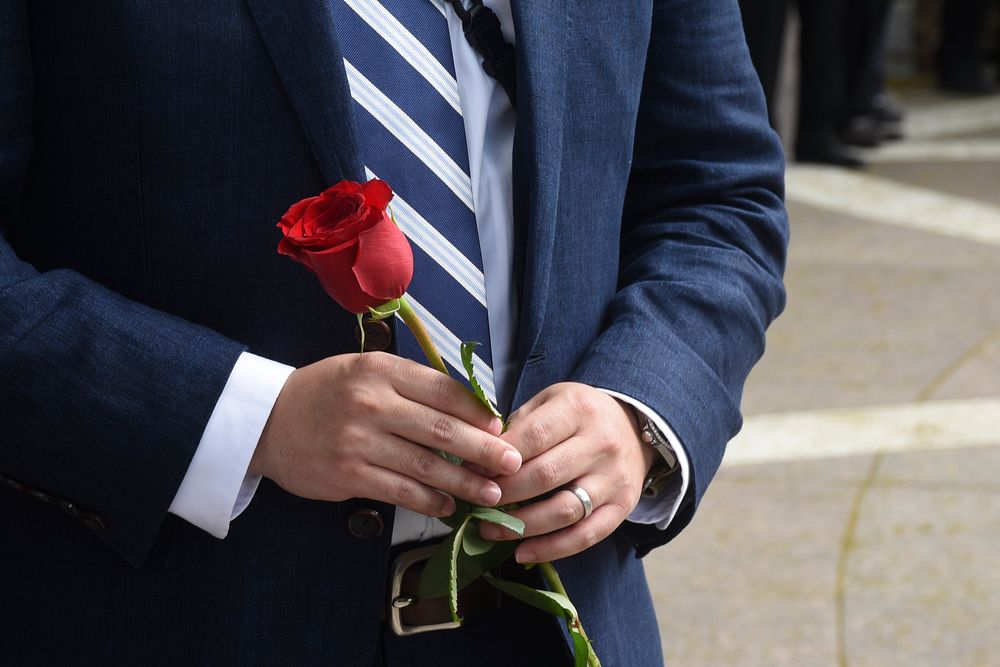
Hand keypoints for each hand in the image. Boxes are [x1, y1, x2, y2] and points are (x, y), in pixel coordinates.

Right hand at [249, 352, 522, 516]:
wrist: (267, 420)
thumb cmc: (328, 393)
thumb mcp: (366, 371)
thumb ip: (412, 386)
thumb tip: (471, 409)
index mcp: (382, 370)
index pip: (444, 390)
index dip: (479, 412)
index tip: (502, 428)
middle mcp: (372, 403)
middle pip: (442, 430)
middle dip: (484, 451)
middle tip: (513, 464)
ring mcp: (358, 441)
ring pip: (426, 465)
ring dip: (464, 482)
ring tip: (490, 492)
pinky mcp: (348, 474)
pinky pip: (400, 491)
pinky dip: (430, 501)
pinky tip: (448, 505)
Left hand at [478, 383, 655, 561]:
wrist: (633, 429)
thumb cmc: (579, 416)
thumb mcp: (551, 400)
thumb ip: (519, 424)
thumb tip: (480, 456)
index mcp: (578, 410)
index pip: (534, 436)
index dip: (500, 457)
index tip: (472, 470)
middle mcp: (601, 443)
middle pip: (546, 475)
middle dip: (505, 493)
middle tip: (476, 502)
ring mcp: (614, 478)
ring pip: (563, 510)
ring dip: (521, 526)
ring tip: (489, 530)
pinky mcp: (622, 507)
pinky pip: (585, 536)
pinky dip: (551, 549)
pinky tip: (522, 552)